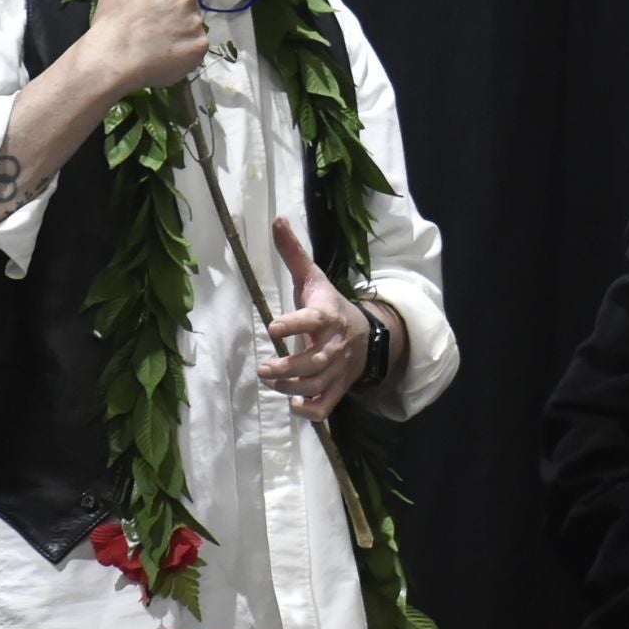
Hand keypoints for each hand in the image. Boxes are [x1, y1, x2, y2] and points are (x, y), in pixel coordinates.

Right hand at [87, 0, 207, 94]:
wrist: (112, 59)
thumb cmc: (112, 18)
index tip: (156, 1)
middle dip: (177, 7)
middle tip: (152, 23)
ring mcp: (197, 23)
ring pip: (193, 23)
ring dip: (181, 29)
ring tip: (155, 41)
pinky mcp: (200, 47)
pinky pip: (196, 45)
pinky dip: (184, 49)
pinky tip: (164, 54)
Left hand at [258, 217, 367, 420]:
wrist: (364, 335)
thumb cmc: (328, 305)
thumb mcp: (312, 278)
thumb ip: (293, 253)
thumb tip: (277, 219)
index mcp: (327, 315)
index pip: (313, 319)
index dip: (294, 323)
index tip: (273, 326)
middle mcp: (334, 345)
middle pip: (315, 360)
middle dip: (288, 367)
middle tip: (263, 368)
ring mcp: (337, 369)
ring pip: (317, 383)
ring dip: (292, 386)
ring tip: (270, 381)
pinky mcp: (337, 387)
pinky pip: (327, 405)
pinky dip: (311, 409)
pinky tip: (294, 403)